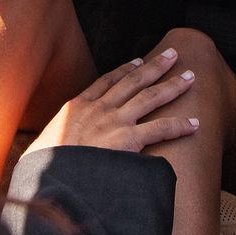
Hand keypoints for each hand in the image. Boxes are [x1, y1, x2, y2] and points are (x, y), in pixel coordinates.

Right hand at [26, 46, 199, 154]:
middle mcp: (99, 109)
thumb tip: (47, 153)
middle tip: (173, 55)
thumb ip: (51, 143)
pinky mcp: (129, 140)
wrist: (52, 179)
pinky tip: (194, 123)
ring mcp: (115, 122)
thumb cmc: (43, 168)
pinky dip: (180, 125)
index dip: (124, 70)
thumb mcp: (41, 147)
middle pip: (133, 81)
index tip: (137, 61)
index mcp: (78, 107)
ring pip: (151, 97)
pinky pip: (161, 128)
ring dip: (173, 85)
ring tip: (191, 77)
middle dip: (155, 66)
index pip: (106, 82)